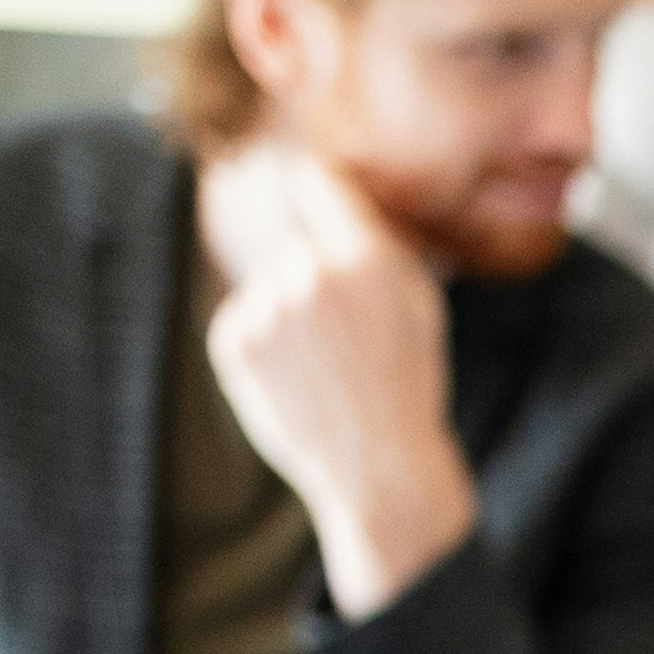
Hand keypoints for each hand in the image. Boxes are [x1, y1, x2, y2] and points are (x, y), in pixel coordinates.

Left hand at [198, 147, 476, 616]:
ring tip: (325, 368)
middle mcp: (308, 274)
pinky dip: (266, 343)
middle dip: (319, 279)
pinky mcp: (231, 340)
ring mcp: (264, 308)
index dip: (318, 188)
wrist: (378, 470)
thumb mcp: (422, 307)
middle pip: (299, 248)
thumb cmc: (409, 386)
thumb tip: (336, 191)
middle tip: (349, 339)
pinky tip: (298, 379)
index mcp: (365, 260)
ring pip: (272, 286)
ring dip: (291, 315)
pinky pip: (246, 318)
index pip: (319, 183)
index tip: (313, 187)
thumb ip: (381, 244)